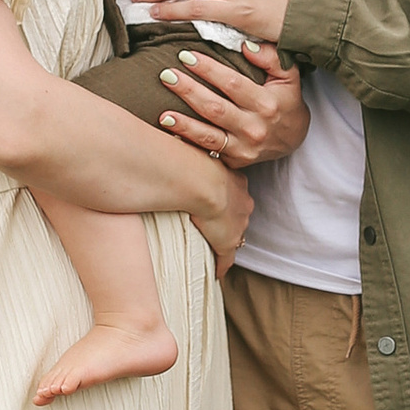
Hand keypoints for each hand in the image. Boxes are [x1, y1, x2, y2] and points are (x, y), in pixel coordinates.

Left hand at [152, 40, 308, 170]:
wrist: (293, 139)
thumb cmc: (285, 101)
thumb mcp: (288, 76)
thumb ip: (272, 58)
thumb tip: (246, 45)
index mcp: (266, 104)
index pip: (232, 83)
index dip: (208, 69)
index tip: (187, 55)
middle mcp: (254, 128)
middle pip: (215, 108)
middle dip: (188, 91)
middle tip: (166, 75)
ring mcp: (243, 148)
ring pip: (208, 135)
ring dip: (182, 124)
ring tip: (162, 112)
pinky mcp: (235, 161)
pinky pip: (207, 152)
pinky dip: (187, 144)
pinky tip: (170, 134)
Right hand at [188, 154, 253, 276]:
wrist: (197, 180)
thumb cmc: (189, 162)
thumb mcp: (191, 153)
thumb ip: (184, 153)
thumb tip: (167, 136)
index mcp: (235, 182)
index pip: (235, 194)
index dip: (228, 200)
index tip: (219, 203)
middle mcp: (242, 203)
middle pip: (239, 215)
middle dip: (231, 220)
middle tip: (217, 226)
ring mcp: (236, 224)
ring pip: (234, 236)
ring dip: (226, 241)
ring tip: (214, 248)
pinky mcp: (227, 243)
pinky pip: (226, 259)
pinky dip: (222, 265)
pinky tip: (216, 273)